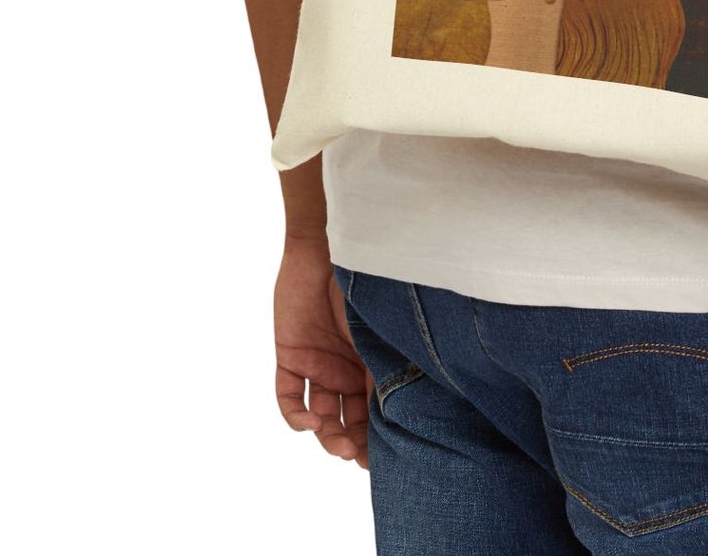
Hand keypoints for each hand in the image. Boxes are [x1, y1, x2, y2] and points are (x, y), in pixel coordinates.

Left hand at [274, 235, 372, 469]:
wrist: (331, 247)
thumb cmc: (367, 281)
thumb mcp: (384, 329)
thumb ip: (394, 361)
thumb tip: (419, 403)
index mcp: (370, 363)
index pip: (372, 411)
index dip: (374, 438)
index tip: (380, 459)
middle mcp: (343, 369)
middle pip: (346, 420)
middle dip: (351, 443)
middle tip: (356, 457)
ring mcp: (315, 365)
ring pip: (318, 416)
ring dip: (326, 435)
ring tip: (336, 443)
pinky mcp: (290, 357)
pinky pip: (287, 397)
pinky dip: (295, 417)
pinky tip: (309, 422)